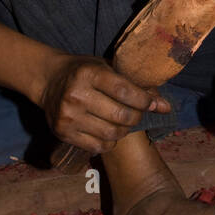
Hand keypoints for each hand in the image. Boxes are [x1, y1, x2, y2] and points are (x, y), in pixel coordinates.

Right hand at [39, 54, 170, 153]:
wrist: (48, 80)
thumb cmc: (84, 71)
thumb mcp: (107, 68)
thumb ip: (135, 85)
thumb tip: (165, 107)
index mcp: (89, 73)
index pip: (125, 91)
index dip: (144, 101)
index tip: (151, 103)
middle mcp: (76, 95)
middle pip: (121, 116)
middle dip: (136, 117)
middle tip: (137, 113)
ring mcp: (68, 116)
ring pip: (111, 134)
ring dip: (124, 130)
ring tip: (123, 122)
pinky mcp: (63, 133)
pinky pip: (98, 146)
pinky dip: (110, 142)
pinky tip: (108, 132)